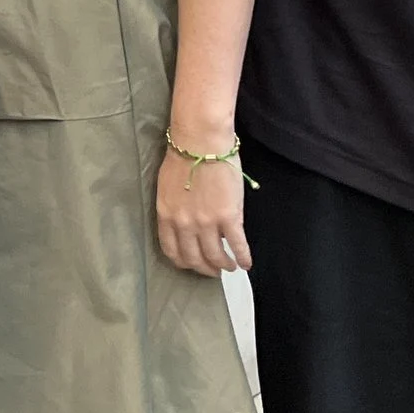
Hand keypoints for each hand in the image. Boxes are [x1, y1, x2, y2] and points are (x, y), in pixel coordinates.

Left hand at [156, 147, 251, 275]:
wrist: (201, 141)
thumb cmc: (184, 156)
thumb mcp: (168, 187)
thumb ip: (174, 209)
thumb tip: (188, 224)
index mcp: (166, 215)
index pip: (172, 250)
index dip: (183, 262)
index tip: (192, 264)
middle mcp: (184, 224)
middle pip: (194, 258)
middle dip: (205, 269)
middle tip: (213, 271)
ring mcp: (206, 223)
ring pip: (215, 256)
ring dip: (224, 266)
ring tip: (230, 267)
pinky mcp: (228, 217)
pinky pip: (237, 245)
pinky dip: (242, 258)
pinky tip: (246, 263)